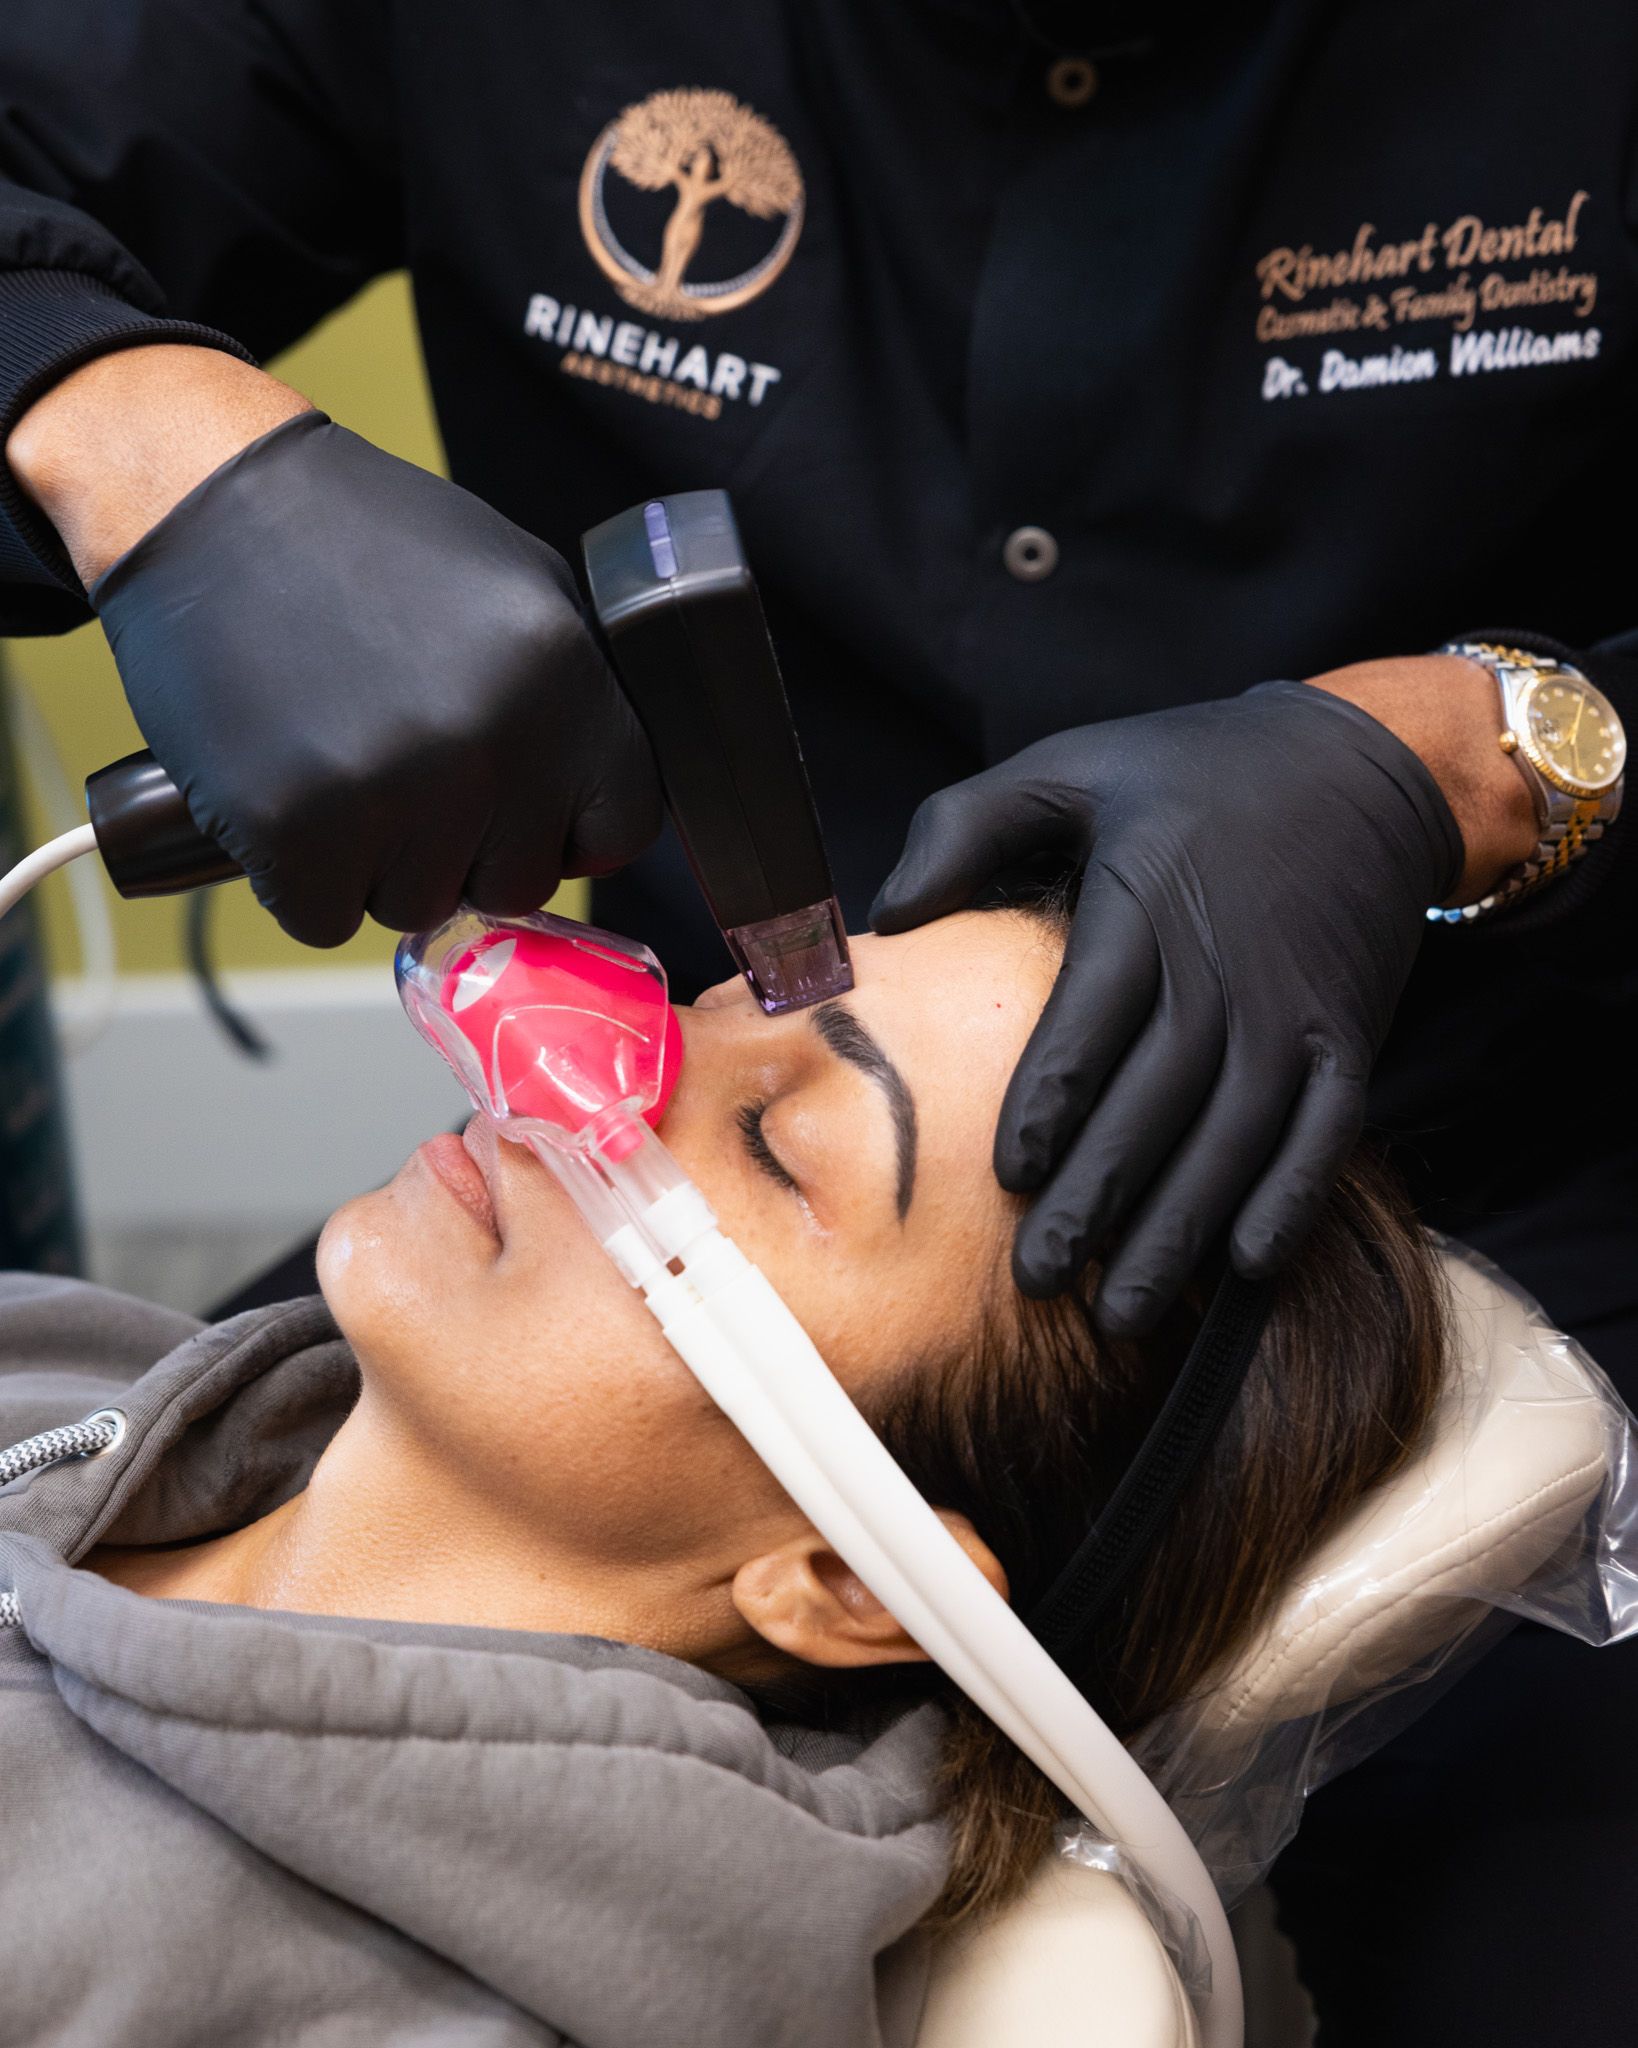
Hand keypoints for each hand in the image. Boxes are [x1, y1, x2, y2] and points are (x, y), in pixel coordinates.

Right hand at [8, 353, 659, 943]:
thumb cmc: (366, 542)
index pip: (623, 826)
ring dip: (378, 862)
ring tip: (341, 759)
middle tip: (406, 769)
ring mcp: (393, 791)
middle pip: (517, 885)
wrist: (210, 506)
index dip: (569, 828)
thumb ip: (574, 696)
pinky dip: (301, 877)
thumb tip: (598, 800)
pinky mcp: (295, 831)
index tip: (524, 808)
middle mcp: (492, 741)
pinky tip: (288, 790)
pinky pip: (326, 917)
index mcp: (561, 677)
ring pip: (418, 907)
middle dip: (465, 848)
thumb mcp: (515, 585)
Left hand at [872, 668, 1486, 1329]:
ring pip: (1235, 1135)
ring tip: (1119, 1305)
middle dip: (1100, 1195)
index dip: (1055, 1102)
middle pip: (1159, 1100)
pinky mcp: (1348, 1039)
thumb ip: (967, 828)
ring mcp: (1294, 1011)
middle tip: (1042, 1278)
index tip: (1011, 1176)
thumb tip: (888, 915)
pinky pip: (1326, 1133)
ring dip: (1179, 1226)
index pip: (1093, 1018)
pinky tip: (1243, 1264)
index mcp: (1148, 902)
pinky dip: (1290, 1200)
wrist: (1364, 765)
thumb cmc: (1194, 773)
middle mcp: (1226, 967)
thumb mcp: (1071, 766)